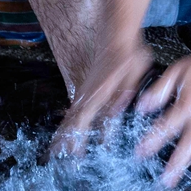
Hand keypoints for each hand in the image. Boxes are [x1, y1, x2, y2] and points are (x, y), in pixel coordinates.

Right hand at [50, 39, 153, 157]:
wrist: (117, 34)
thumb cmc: (127, 54)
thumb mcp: (132, 74)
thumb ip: (124, 92)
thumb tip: (114, 113)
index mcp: (99, 92)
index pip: (83, 119)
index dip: (78, 137)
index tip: (74, 154)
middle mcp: (88, 92)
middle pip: (72, 119)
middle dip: (65, 139)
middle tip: (59, 157)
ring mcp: (85, 90)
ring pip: (71, 114)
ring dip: (64, 131)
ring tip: (57, 148)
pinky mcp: (87, 87)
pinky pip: (75, 108)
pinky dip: (69, 120)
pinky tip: (68, 128)